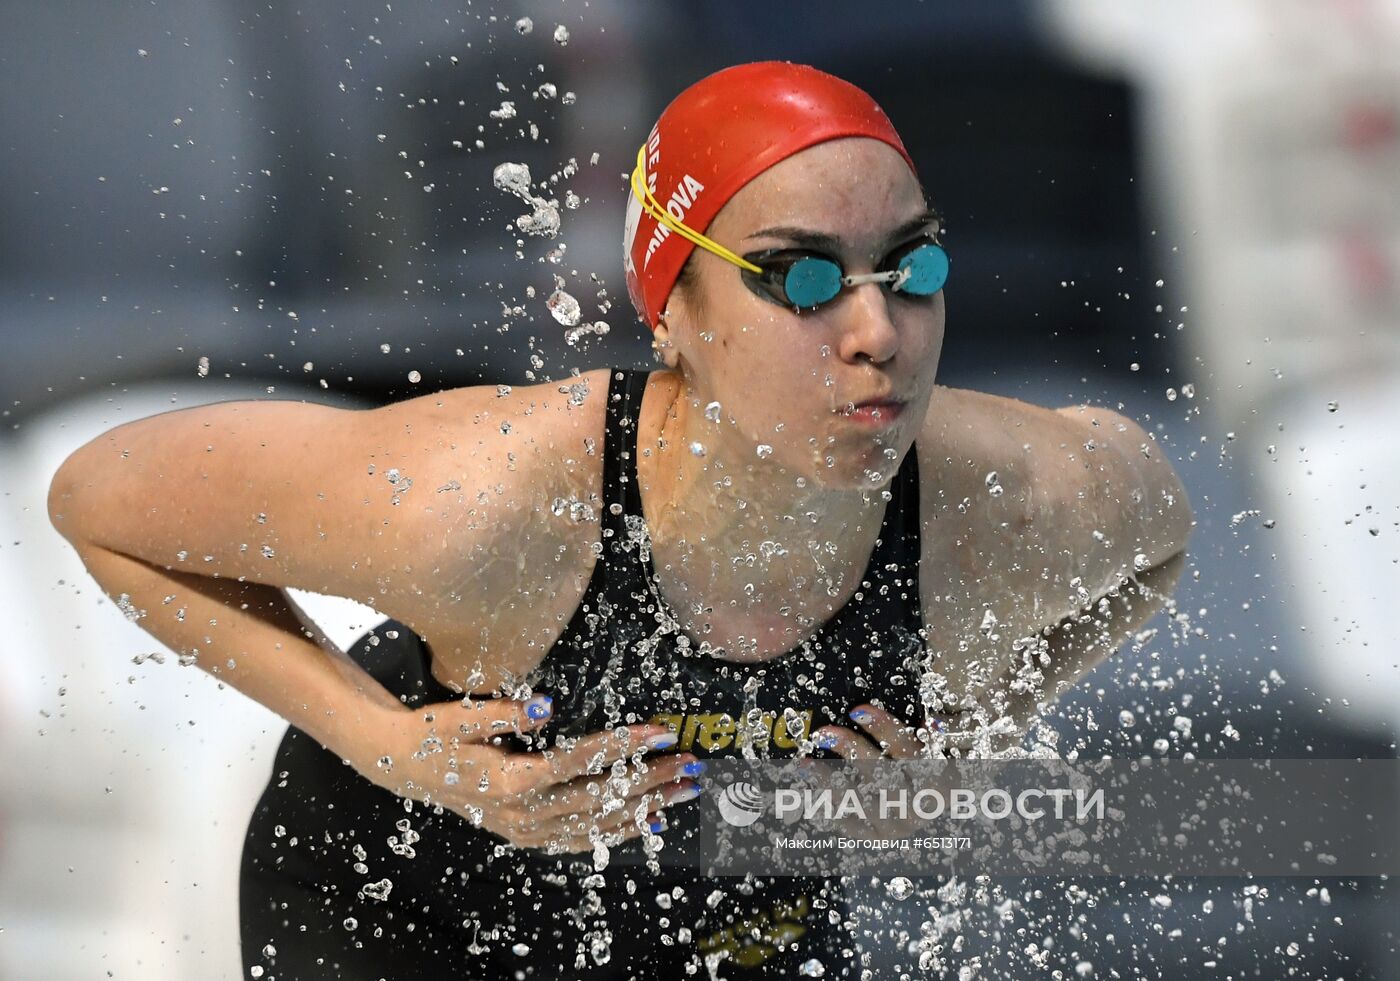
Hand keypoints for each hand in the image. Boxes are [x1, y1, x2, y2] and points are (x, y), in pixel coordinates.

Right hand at [342, 695, 703, 853]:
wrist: (400, 766)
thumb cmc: (432, 735)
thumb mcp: (459, 716)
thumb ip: (504, 712)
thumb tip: (545, 704)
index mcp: (510, 782)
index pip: (580, 762)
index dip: (622, 746)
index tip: (660, 730)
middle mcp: (523, 813)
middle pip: (601, 796)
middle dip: (652, 779)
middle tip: (692, 763)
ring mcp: (527, 830)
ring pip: (598, 824)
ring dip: (647, 807)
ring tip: (686, 790)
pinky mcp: (527, 834)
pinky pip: (582, 839)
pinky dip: (619, 832)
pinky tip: (651, 821)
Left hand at [807, 704, 969, 839]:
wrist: (932, 814)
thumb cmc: (933, 771)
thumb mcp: (941, 752)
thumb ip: (936, 737)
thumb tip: (931, 723)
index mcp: (941, 781)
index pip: (909, 750)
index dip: (884, 729)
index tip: (858, 710)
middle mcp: (921, 809)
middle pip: (883, 775)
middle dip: (851, 750)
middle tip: (825, 733)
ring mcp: (899, 826)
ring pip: (863, 801)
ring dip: (830, 780)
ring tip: (806, 763)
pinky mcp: (880, 838)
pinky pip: (851, 825)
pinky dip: (831, 807)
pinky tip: (812, 789)